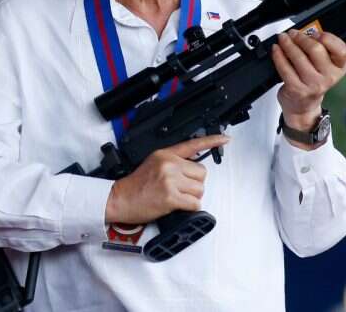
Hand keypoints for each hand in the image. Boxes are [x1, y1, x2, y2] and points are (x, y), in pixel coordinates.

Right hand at [104, 134, 228, 223]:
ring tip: (177, 197)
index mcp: (166, 154)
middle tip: (180, 188)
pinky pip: (194, 203)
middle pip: (201, 173)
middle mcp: (170, 165)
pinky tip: (178, 205)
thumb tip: (193, 166)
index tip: (225, 139)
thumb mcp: (153, 163)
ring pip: (200, 189)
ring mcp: (170, 181)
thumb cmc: (136, 185)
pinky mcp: (171, 197)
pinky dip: (190, 207)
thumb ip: (173, 161)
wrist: (120, 199)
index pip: (193, 144)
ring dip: (192, 196)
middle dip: (194, 183)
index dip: (212, 141)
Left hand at [271, 29, 345, 130]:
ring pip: (298, 57)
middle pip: (316, 49)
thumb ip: (320, 49)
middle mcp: (329, 77)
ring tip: (283, 39)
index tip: (316, 33)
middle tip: (293, 33)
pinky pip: (285, 67)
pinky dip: (278, 55)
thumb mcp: (324, 66)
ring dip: (287, 44)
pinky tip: (276, 50)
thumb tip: (305, 32)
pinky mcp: (297, 89)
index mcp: (339, 68)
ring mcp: (313, 84)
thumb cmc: (313, 82)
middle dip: (301, 37)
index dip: (328, 38)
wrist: (303, 107)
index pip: (341, 50)